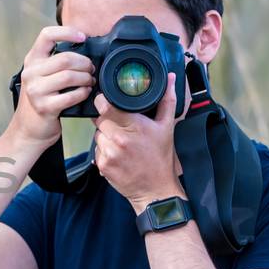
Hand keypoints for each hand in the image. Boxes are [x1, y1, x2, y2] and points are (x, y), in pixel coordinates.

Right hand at [8, 26, 94, 150]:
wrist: (29, 128)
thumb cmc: (42, 98)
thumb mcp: (43, 75)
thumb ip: (56, 62)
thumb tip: (84, 49)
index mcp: (32, 60)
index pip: (46, 35)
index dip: (67, 32)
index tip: (82, 37)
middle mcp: (31, 73)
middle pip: (65, 58)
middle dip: (85, 63)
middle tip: (91, 69)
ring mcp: (36, 90)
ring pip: (70, 76)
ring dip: (86, 78)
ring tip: (89, 81)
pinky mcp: (44, 106)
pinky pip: (71, 95)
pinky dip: (83, 93)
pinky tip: (85, 93)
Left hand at [93, 72, 190, 212]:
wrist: (155, 190)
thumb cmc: (161, 159)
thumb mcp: (167, 127)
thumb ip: (167, 100)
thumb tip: (170, 79)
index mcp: (134, 126)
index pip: (105, 106)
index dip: (103, 101)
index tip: (106, 101)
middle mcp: (119, 139)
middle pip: (99, 119)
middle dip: (107, 119)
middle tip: (122, 126)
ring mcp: (109, 153)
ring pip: (97, 134)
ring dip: (105, 135)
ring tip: (122, 142)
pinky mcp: (102, 165)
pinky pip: (97, 150)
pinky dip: (104, 150)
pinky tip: (118, 154)